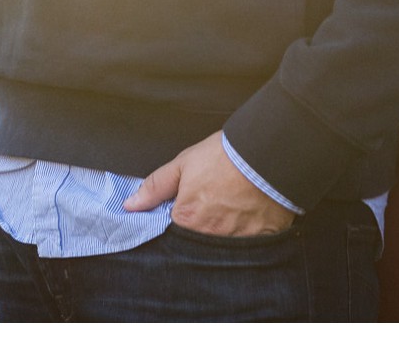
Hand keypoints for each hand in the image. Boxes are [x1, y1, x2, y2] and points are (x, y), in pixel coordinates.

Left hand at [123, 130, 295, 235]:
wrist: (267, 153)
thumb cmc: (225, 156)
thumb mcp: (184, 163)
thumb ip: (155, 186)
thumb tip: (131, 205)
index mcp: (186, 219)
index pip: (173, 228)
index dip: (180, 214)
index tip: (192, 201)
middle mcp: (207, 236)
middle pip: (197, 238)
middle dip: (203, 224)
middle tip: (216, 201)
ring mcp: (234, 242)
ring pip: (222, 242)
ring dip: (224, 228)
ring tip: (233, 205)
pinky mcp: (259, 241)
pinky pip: (248, 244)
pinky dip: (247, 232)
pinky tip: (250, 214)